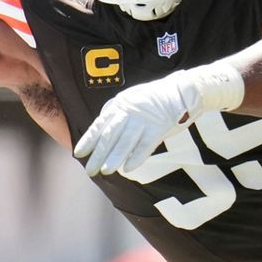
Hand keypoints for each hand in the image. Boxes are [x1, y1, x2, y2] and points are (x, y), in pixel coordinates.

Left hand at [73, 75, 191, 176]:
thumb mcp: (131, 99)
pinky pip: (146, 145)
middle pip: (110, 136)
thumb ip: (117, 113)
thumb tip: (102, 130)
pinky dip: (136, 157)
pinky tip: (128, 168)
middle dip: (98, 154)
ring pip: (125, 142)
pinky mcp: (159, 127)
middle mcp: (129, 112)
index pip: (100, 124)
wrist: (183, 90)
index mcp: (120, 104)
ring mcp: (144, 119)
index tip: (78, 153)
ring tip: (105, 171)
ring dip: (114, 158)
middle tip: (90, 171)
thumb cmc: (155, 98)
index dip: (89, 140)